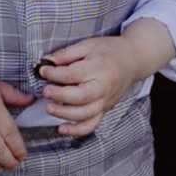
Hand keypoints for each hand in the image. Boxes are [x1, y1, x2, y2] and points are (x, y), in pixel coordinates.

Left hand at [37, 23, 175, 136]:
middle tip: (45, 91)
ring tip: (49, 107)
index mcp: (99, 68)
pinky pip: (91, 125)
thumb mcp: (88, 45)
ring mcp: (104, 102)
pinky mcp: (104, 110)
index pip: (72, 74)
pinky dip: (76, 130)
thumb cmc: (110, 51)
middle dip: (59, 96)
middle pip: (79, 97)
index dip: (53, 74)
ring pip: (84, 115)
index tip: (42, 71)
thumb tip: (46, 62)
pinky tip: (61, 128)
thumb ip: (67, 54)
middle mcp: (103, 88)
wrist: (133, 61)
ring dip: (63, 114)